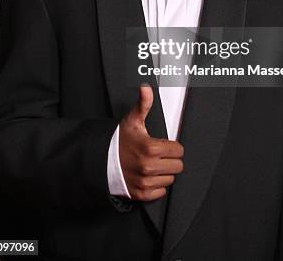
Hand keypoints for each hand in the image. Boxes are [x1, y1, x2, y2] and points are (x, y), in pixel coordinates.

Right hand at [119, 85, 183, 200]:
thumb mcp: (132, 120)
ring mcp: (145, 182)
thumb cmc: (120, 140)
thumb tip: (145, 88)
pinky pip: (162, 192)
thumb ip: (143, 103)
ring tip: (151, 164)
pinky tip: (147, 175)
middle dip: (170, 159)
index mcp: (151, 148)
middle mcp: (149, 167)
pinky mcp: (141, 194)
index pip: (179, 150)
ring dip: (164, 172)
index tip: (162, 145)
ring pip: (171, 179)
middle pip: (178, 166)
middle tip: (158, 155)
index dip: (172, 146)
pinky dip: (156, 185)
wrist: (102, 160)